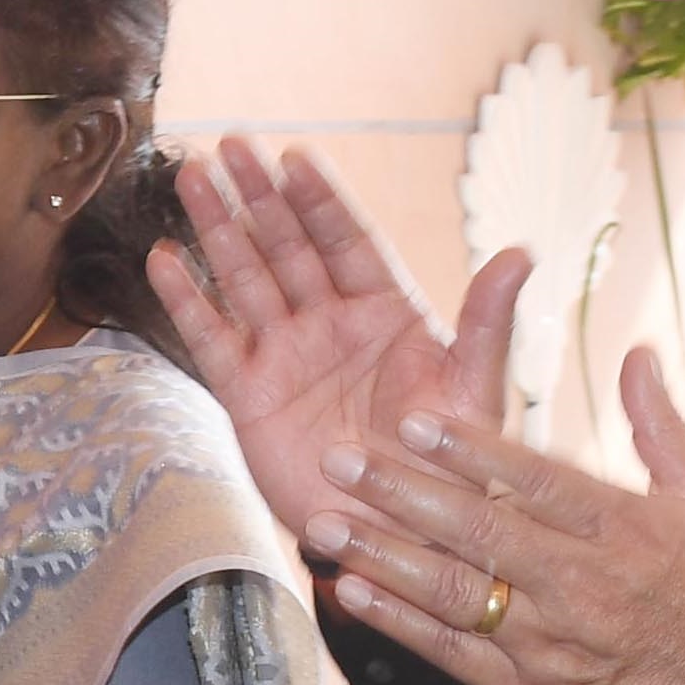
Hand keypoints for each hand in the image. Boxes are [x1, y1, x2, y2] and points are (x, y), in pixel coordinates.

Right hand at [146, 140, 528, 567]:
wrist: (399, 539)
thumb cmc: (447, 468)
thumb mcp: (474, 392)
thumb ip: (488, 321)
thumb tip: (521, 251)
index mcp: (387, 314)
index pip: (348, 241)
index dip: (321, 199)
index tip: (295, 157)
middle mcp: (331, 325)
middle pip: (287, 246)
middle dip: (259, 196)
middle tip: (231, 145)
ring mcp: (286, 357)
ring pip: (245, 278)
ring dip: (217, 229)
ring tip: (190, 177)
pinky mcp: (249, 398)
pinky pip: (213, 340)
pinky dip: (187, 301)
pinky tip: (164, 260)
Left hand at [311, 346, 684, 684]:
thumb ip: (659, 426)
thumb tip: (635, 351)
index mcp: (623, 528)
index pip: (535, 480)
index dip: (470, 450)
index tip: (413, 420)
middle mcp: (581, 583)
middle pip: (479, 531)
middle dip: (400, 493)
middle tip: (339, 460)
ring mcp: (552, 643)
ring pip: (455, 593)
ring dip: (382, 557)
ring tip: (322, 524)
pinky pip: (456, 656)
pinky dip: (401, 625)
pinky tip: (353, 594)